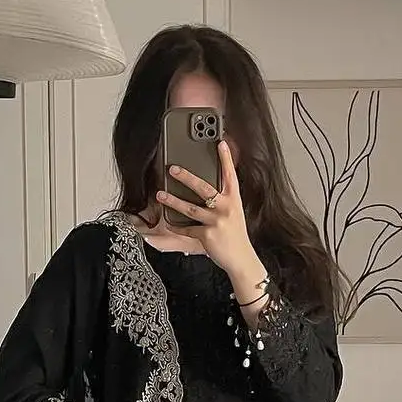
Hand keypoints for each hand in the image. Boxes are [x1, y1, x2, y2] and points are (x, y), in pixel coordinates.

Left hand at [156, 141, 255, 275]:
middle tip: (172, 169)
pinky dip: (177, 226)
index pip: (230, 175)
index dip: (226, 159)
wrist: (241, 258)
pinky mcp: (207, 236)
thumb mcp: (234, 213)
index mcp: (233, 200)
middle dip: (186, 177)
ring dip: (173, 201)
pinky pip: (187, 229)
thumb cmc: (235, 235)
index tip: (221, 143)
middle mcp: (226, 208)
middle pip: (203, 188)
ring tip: (160, 194)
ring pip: (190, 208)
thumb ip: (224, 200)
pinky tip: (168, 223)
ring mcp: (216, 222)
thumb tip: (211, 188)